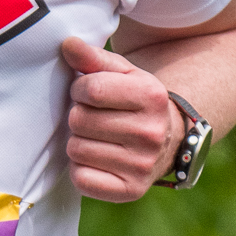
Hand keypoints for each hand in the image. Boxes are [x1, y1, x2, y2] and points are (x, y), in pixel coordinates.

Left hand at [61, 36, 183, 202]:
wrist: (168, 139)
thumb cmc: (134, 101)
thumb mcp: (122, 73)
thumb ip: (93, 57)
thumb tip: (67, 44)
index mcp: (151, 97)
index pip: (90, 89)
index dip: (80, 89)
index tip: (89, 93)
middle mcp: (152, 133)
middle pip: (79, 120)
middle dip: (78, 115)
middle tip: (94, 117)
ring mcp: (142, 165)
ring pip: (76, 149)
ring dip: (78, 141)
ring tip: (97, 137)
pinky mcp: (131, 191)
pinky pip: (81, 179)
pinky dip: (81, 169)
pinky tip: (97, 159)